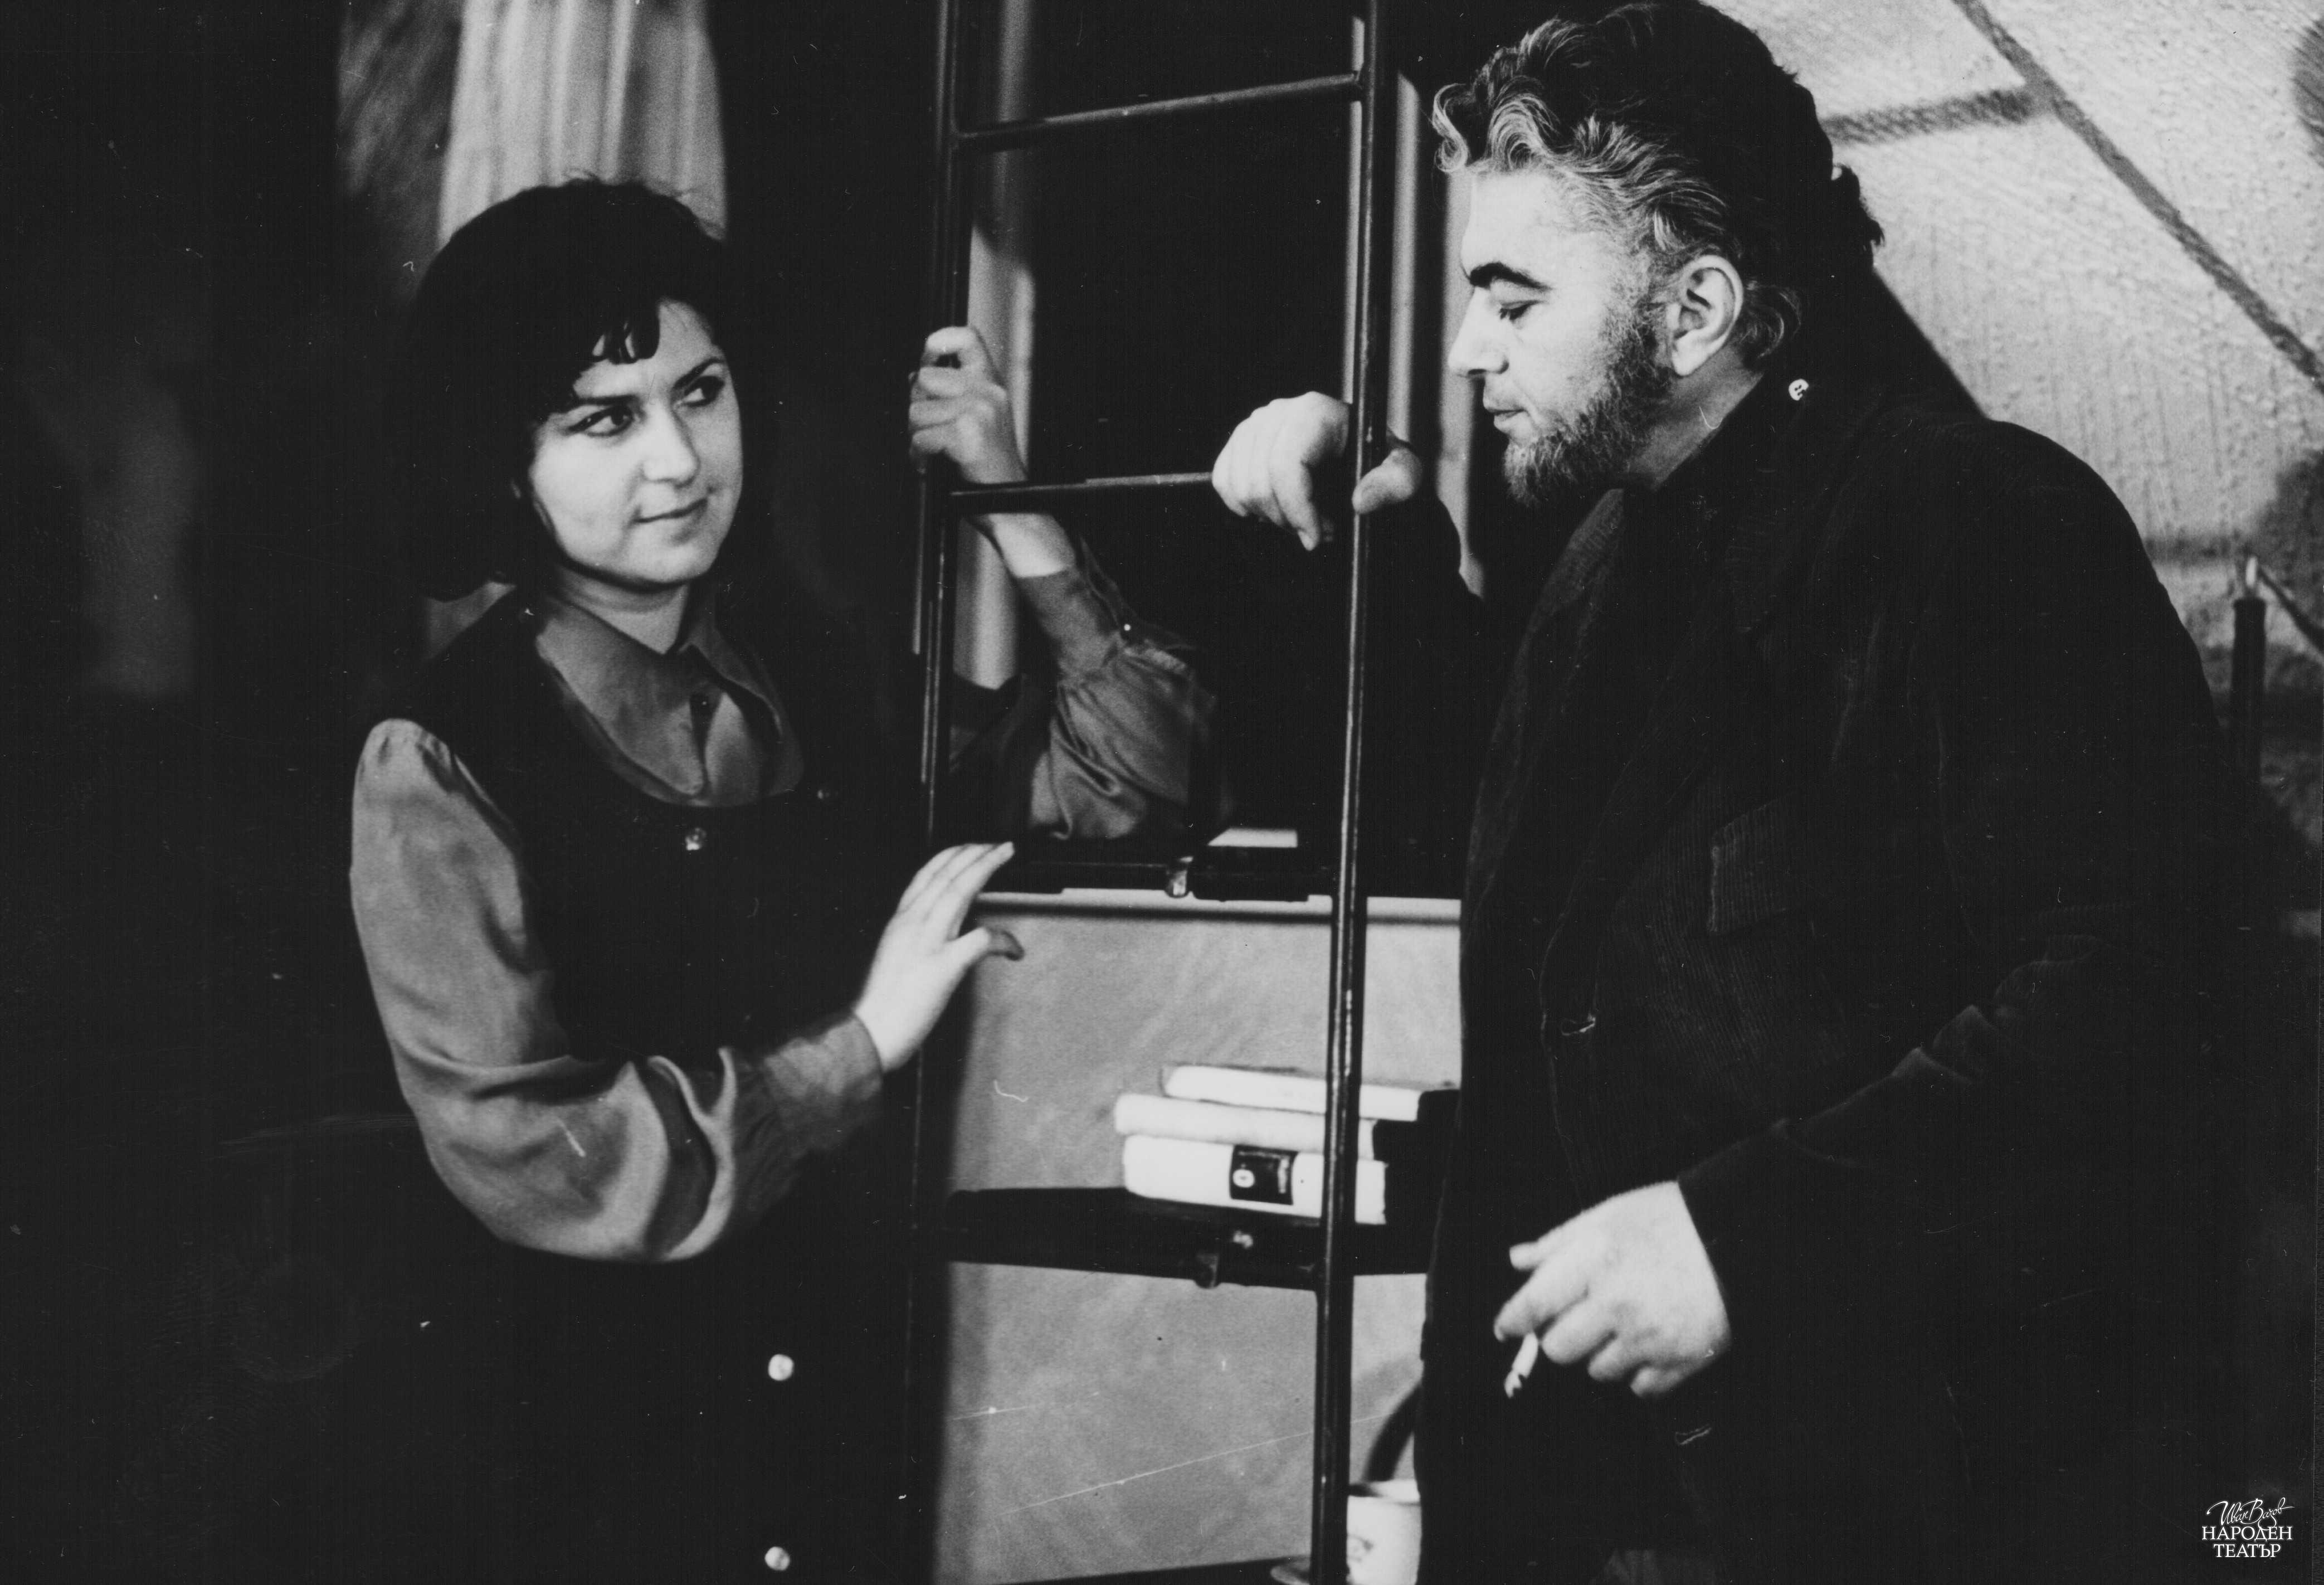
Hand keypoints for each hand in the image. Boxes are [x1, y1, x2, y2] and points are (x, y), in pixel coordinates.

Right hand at [852, 842, 1022, 1070]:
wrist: (871, 1032)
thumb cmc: (883, 1004)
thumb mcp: (894, 958)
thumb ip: (914, 939)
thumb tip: (940, 934)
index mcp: (900, 923)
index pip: (925, 876)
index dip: (950, 857)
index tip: (969, 848)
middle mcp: (912, 924)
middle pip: (945, 875)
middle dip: (973, 853)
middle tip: (997, 844)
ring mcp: (927, 942)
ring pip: (959, 891)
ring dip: (984, 868)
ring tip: (1004, 854)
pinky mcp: (943, 966)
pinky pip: (980, 941)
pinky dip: (1002, 939)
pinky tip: (1014, 947)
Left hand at [908, 327, 1074, 579]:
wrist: (1012, 505)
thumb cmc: (990, 467)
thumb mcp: (980, 419)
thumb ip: (952, 394)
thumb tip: (915, 376)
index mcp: (992, 384)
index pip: (966, 337)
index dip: (938, 341)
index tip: (926, 361)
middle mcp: (988, 393)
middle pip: (924, 379)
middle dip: (917, 407)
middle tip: (930, 430)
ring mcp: (979, 413)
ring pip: (916, 412)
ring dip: (916, 436)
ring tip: (933, 453)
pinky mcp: (966, 436)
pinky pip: (921, 438)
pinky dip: (919, 457)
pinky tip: (931, 466)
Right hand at [1209, 391, 1422, 549]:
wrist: (1359, 462)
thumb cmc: (1379, 466)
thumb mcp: (1404, 474)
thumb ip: (1396, 483)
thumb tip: (1361, 499)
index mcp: (1317, 412)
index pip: (1287, 464)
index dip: (1297, 508)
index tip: (1316, 537)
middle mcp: (1280, 411)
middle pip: (1260, 479)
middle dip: (1287, 517)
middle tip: (1316, 530)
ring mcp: (1255, 425)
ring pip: (1240, 484)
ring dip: (1270, 514)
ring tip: (1302, 517)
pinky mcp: (1239, 442)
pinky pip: (1224, 480)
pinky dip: (1244, 505)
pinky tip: (1276, 508)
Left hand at [1493, 1182, 1730, 1398]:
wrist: (1740, 1237)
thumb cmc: (1670, 1219)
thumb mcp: (1610, 1215)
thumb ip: (1559, 1242)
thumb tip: (1518, 1260)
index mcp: (1594, 1263)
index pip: (1534, 1306)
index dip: (1513, 1320)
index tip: (1505, 1328)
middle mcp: (1616, 1305)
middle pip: (1560, 1349)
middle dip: (1562, 1336)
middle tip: (1577, 1319)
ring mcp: (1649, 1338)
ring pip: (1598, 1371)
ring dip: (1600, 1354)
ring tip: (1621, 1326)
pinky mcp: (1681, 1361)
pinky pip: (1641, 1388)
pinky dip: (1639, 1373)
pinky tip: (1648, 1345)